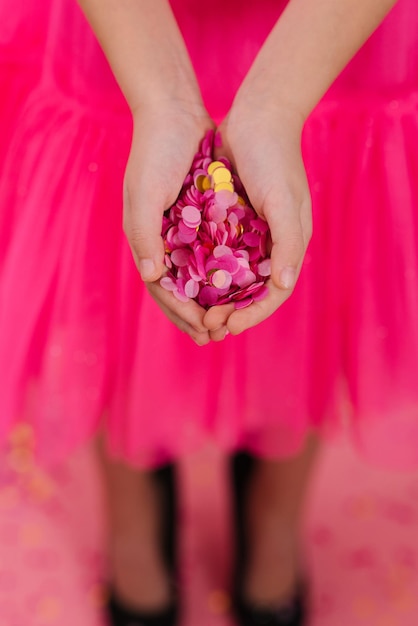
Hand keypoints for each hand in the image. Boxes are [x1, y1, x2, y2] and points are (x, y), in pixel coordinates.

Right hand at [123, 99, 214, 344]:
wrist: (173, 113)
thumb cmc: (154, 154)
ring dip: (211, 300)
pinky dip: (222, 272)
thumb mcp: (143, 194)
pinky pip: (212, 252)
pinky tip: (238, 285)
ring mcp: (182, 230)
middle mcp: (163, 241)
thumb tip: (152, 277)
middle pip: (181, 289)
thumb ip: (144, 235)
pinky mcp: (200, 217)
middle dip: (198, 315)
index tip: (204, 332)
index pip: (163, 289)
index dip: (182, 313)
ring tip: (229, 320)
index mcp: (147, 241)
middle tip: (219, 337)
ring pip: (197, 276)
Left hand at [204, 101, 311, 335]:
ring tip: (193, 310)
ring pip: (231, 276)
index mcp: (289, 245)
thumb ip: (288, 244)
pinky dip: (205, 268)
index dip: (253, 314)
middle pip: (250, 290)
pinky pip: (217, 252)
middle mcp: (270, 243)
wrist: (258, 115)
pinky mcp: (230, 219)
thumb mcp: (285, 202)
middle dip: (229, 311)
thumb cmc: (275, 159)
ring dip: (214, 295)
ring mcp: (250, 232)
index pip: (273, 293)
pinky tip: (184, 278)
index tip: (230, 326)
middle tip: (205, 324)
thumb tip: (282, 286)